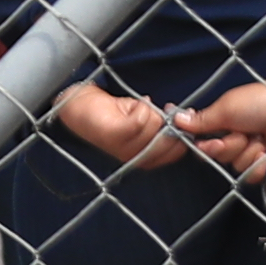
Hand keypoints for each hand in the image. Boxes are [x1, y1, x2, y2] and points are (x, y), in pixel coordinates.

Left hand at [53, 84, 178, 163]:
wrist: (81, 108)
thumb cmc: (115, 115)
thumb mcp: (145, 122)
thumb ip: (162, 125)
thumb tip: (184, 118)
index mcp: (145, 159)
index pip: (176, 153)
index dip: (182, 133)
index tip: (180, 118)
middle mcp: (135, 158)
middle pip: (168, 139)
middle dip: (168, 121)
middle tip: (163, 110)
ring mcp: (124, 148)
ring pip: (155, 125)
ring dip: (151, 111)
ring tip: (140, 107)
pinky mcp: (114, 134)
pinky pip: (141, 118)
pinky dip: (140, 106)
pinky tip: (132, 105)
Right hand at [169, 63, 265, 181]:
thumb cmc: (259, 101)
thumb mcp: (226, 109)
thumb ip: (201, 121)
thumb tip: (175, 119)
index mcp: (217, 126)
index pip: (200, 145)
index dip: (206, 148)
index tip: (214, 141)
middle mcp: (229, 140)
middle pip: (218, 158)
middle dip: (232, 147)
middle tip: (243, 133)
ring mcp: (246, 152)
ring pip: (236, 166)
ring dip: (249, 152)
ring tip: (258, 137)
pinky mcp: (261, 162)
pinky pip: (252, 174)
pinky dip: (259, 164)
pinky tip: (265, 150)